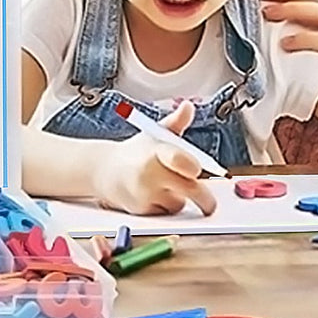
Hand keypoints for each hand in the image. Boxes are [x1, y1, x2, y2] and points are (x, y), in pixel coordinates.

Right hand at [91, 101, 217, 216]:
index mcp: (156, 152)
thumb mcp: (155, 133)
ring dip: (181, 198)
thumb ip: (176, 122)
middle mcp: (150, 174)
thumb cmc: (137, 151)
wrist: (106, 171)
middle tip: (210, 204)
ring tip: (169, 185)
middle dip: (204, 199)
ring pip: (178, 203)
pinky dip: (167, 206)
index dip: (192, 166)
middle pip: (189, 189)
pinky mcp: (142, 210)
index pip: (178, 159)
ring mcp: (145, 194)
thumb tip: (188, 105)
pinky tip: (157, 194)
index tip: (199, 170)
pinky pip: (166, 212)